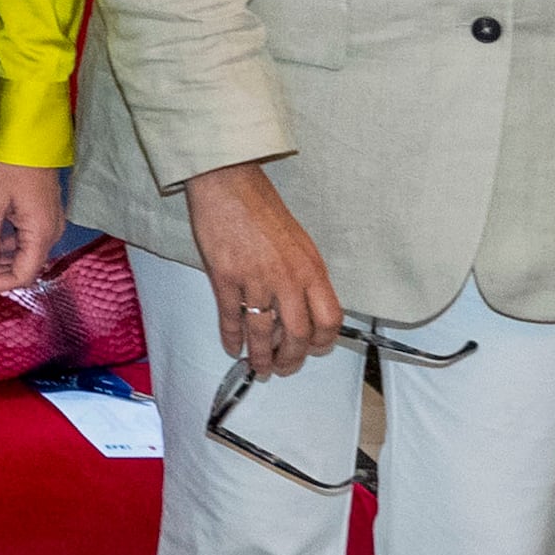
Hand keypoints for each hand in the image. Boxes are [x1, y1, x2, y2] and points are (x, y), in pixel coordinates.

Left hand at [0, 160, 65, 293]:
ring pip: (22, 255)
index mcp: (41, 233)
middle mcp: (50, 233)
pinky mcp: (43, 216)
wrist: (32, 137)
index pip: (22, 275)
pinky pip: (24, 240)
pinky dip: (4, 245)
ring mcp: (49, 225)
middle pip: (23, 268)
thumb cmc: (12, 163)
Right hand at [178, 159, 341, 378]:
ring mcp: (255, 279)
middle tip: (284, 368)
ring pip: (263, 333)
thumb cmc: (262, 209)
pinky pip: (231, 318)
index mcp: (311, 269)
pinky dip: (232, 338)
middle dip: (291, 359)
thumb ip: (305, 277)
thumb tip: (302, 309)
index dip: (323, 342)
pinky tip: (233, 348)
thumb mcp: (299, 243)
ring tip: (259, 367)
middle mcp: (287, 278)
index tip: (314, 350)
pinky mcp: (226, 277)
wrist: (228, 186)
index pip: (329, 320)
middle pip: (298, 335)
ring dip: (262, 357)